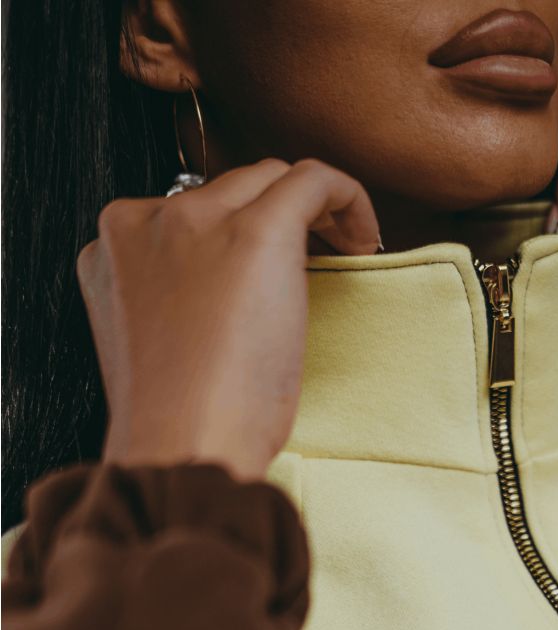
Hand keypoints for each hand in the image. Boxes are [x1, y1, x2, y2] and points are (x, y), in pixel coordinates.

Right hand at [76, 158, 379, 481]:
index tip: (270, 271)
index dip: (235, 233)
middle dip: (273, 216)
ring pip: (268, 178)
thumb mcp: (161, 344)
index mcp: (115, 246)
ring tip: (346, 249)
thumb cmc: (182, 423)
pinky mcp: (256, 231)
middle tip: (319, 257)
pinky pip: (313, 179)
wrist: (185, 447)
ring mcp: (197, 219)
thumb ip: (178, 298)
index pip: (187, 210)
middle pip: (229, 188)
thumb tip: (231, 292)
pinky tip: (366, 238)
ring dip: (308, 208)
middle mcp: (148, 218)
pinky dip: (347, 196)